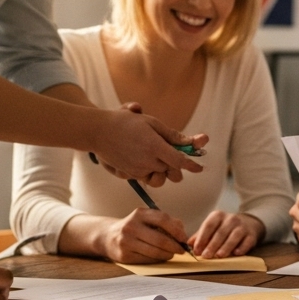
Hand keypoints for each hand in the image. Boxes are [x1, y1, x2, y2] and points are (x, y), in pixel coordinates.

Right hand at [91, 105, 208, 185]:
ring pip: (160, 177)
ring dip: (163, 170)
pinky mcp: (130, 175)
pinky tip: (145, 159)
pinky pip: (147, 177)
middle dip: (176, 165)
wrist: (98, 131)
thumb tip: (192, 142)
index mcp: (155, 147)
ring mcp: (138, 170)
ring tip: (157, 156)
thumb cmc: (125, 122)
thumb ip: (172, 135)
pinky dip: (150, 171)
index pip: (180, 161)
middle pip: (172, 171)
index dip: (192, 165)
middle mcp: (147, 161)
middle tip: (173, 154)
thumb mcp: (151, 123)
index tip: (200, 167)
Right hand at [98, 208, 190, 262]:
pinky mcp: (124, 255)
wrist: (107, 236)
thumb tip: (182, 231)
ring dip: (167, 254)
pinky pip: (146, 260)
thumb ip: (165, 221)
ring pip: (154, 252)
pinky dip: (157, 260)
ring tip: (171, 254)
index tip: (184, 238)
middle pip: (160, 239)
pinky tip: (160, 257)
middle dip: (174, 246)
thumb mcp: (146, 218)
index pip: (162, 219)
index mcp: (139, 214)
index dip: (176, 230)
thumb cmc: (133, 227)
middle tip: (181, 250)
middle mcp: (131, 226)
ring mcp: (126, 241)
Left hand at [189, 211, 263, 257]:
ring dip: (226, 246)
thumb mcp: (212, 228)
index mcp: (218, 216)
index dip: (202, 238)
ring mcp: (242, 226)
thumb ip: (200, 236)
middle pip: (220, 232)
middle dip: (212, 245)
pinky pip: (247, 241)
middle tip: (206, 256)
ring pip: (234, 236)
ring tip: (219, 255)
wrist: (248, 224)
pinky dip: (242, 247)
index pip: (208, 225)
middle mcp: (231, 219)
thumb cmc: (225, 228)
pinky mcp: (251, 235)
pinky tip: (236, 253)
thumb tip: (188, 244)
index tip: (197, 250)